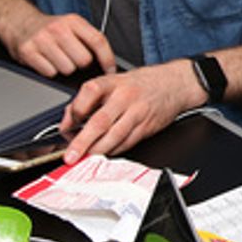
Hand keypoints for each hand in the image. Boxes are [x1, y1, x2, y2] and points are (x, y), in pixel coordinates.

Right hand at [0, 9, 115, 77]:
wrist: (18, 21)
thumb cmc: (49, 28)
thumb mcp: (71, 25)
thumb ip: (88, 38)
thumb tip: (108, 61)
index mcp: (73, 21)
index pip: (98, 41)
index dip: (107, 59)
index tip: (110, 70)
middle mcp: (58, 29)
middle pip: (84, 60)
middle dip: (81, 64)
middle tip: (72, 59)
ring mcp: (42, 40)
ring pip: (67, 69)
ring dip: (65, 69)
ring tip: (58, 59)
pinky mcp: (28, 52)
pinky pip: (50, 73)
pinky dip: (50, 71)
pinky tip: (46, 62)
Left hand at [59, 60, 202, 161]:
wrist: (175, 84)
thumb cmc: (140, 84)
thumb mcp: (113, 81)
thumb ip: (89, 99)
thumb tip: (69, 121)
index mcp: (114, 82)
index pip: (89, 92)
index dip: (75, 110)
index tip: (66, 125)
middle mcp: (125, 97)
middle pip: (101, 121)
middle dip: (83, 141)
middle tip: (71, 156)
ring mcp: (138, 113)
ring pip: (114, 137)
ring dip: (97, 151)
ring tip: (84, 159)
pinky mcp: (147, 127)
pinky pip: (126, 143)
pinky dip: (112, 151)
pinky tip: (104, 153)